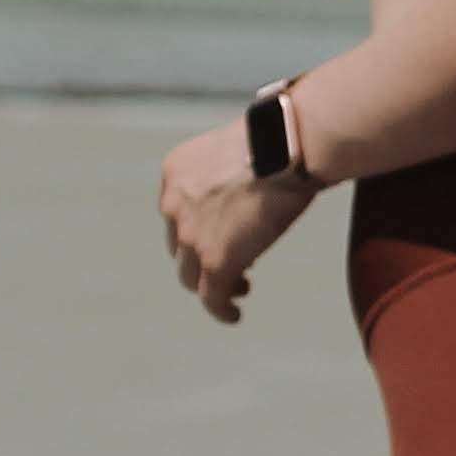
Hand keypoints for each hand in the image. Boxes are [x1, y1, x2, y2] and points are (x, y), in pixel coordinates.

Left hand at [159, 120, 317, 325]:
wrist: (282, 149)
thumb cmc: (277, 140)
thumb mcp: (239, 146)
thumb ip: (235, 167)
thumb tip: (264, 173)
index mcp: (176, 173)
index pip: (177, 211)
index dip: (197, 227)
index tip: (219, 235)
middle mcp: (173, 204)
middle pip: (179, 246)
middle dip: (201, 257)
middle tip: (230, 265)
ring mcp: (191, 236)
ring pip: (191, 275)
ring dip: (212, 284)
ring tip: (236, 290)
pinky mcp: (215, 261)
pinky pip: (211, 297)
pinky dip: (221, 309)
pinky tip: (233, 315)